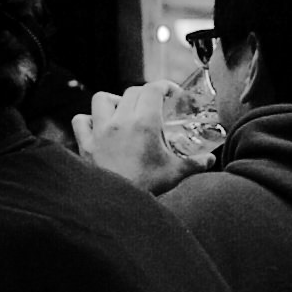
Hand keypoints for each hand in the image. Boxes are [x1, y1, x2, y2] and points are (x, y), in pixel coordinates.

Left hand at [75, 81, 191, 196]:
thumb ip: (195, 163)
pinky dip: (88, 120)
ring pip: (102, 98)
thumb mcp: (176, 173)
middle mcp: (120, 121)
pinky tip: (97, 127)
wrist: (117, 205)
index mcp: (145, 123)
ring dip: (113, 101)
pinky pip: (80, 121)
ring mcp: (100, 131)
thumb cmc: (147, 186)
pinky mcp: (86, 144)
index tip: (172, 93)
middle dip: (144, 94)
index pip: (153, 89)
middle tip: (153, 105)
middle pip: (131, 91)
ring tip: (122, 111)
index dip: (164, 86)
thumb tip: (210, 160)